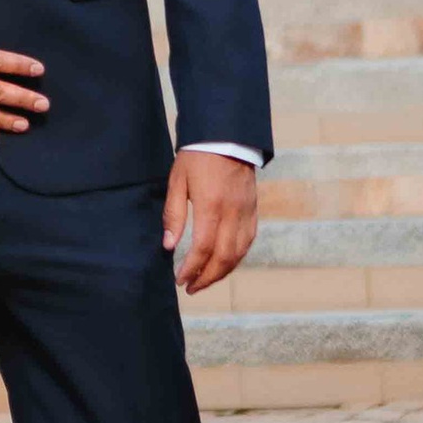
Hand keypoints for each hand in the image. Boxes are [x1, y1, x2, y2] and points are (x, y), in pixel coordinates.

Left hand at [165, 151, 257, 292]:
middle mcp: (233, 213)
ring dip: (222, 272)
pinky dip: (237, 258)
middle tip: (190, 287)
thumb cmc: (197, 156)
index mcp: (211, 206)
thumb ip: (174, 214)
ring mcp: (246, 213)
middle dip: (207, 277)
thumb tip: (169, 246)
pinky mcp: (253, 210)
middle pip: (223, 257)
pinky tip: (224, 263)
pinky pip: (248, 241)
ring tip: (205, 281)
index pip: (203, 248)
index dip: (192, 269)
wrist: (227, 135)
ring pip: (239, 253)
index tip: (180, 280)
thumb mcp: (178, 181)